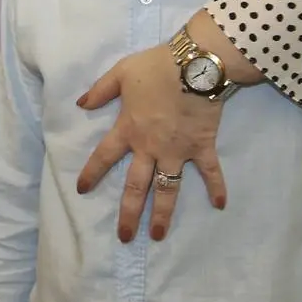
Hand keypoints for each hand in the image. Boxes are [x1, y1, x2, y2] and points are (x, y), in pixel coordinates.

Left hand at [77, 44, 228, 241]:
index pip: (104, 156)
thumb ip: (100, 90)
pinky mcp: (202, 147)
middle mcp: (150, 147)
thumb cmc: (156, 67)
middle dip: (128, 213)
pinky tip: (220, 205)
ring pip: (167, 189)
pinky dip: (217, 187)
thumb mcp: (121, 73)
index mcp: (129, 129)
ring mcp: (177, 150)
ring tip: (157, 235)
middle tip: (124, 237)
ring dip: (162, 213)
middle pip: (135, 186)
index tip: (82, 190)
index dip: (92, 173)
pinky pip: (210, 171)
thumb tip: (81, 104)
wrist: (195, 64)